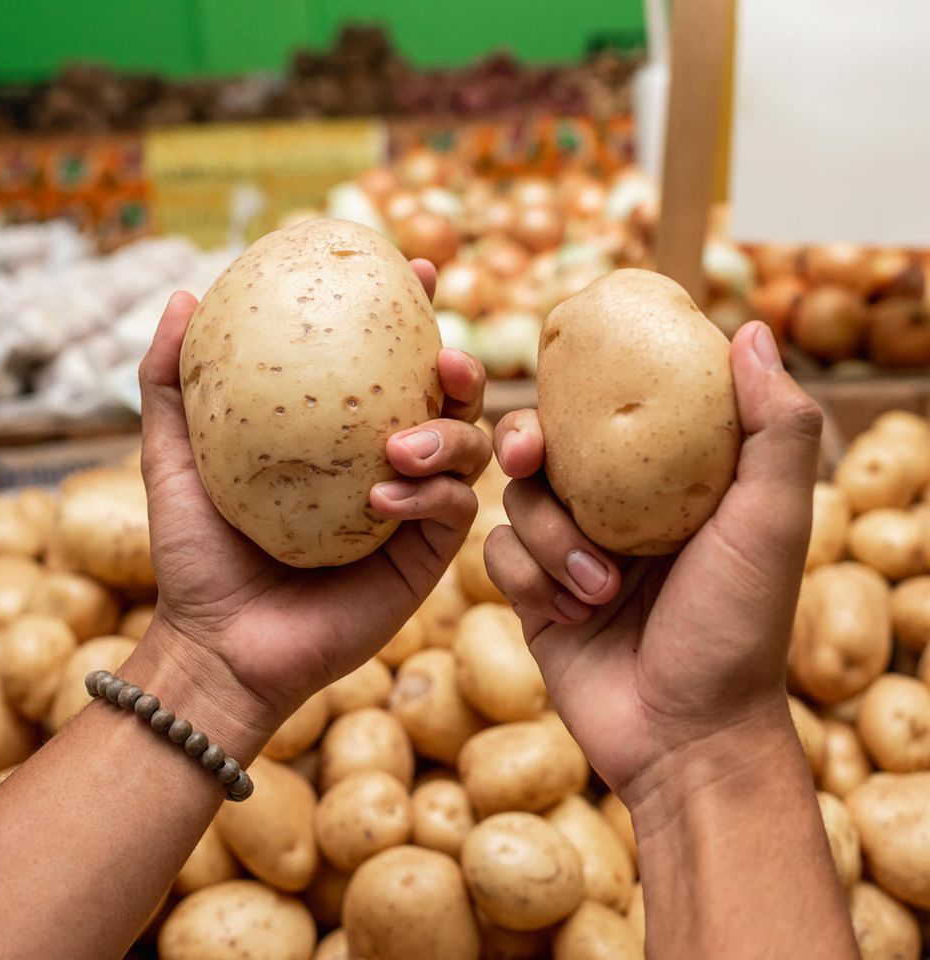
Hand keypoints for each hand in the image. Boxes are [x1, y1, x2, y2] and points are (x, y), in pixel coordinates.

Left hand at [138, 260, 489, 734]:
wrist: (220, 645)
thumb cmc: (198, 555)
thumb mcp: (176, 457)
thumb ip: (172, 382)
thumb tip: (185, 296)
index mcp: (342, 435)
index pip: (391, 364)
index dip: (412, 311)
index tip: (412, 270)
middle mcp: (387, 463)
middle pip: (451, 399)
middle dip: (462, 367)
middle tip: (444, 356)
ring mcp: (412, 509)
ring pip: (470, 448)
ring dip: (449, 433)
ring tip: (398, 444)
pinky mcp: (426, 556)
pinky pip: (453, 509)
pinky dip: (430, 494)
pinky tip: (385, 495)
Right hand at [485, 321, 821, 805]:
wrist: (685, 736)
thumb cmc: (738, 626)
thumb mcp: (770, 520)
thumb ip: (775, 428)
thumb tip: (753, 331)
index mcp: (667, 483)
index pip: (613, 410)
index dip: (581, 385)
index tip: (563, 370)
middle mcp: (616, 510)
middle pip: (547, 445)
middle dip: (528, 446)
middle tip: (529, 456)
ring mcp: (571, 551)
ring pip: (518, 502)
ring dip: (551, 542)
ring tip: (600, 590)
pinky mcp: (535, 594)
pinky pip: (500, 556)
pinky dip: (530, 580)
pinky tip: (572, 617)